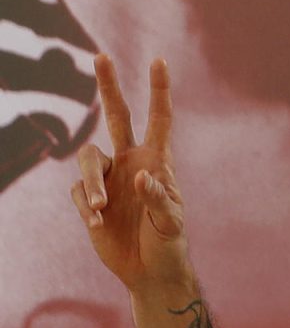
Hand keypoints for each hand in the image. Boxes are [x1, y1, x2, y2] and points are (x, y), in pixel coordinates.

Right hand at [69, 55, 188, 291]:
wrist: (150, 271)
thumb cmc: (169, 244)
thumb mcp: (171, 223)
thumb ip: (159, 199)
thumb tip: (139, 176)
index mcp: (158, 162)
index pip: (159, 120)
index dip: (159, 91)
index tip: (158, 61)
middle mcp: (131, 162)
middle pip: (117, 116)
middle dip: (109, 86)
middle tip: (101, 55)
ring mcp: (109, 179)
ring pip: (88, 159)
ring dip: (91, 182)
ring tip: (98, 209)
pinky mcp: (90, 199)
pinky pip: (79, 193)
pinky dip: (86, 207)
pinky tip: (97, 226)